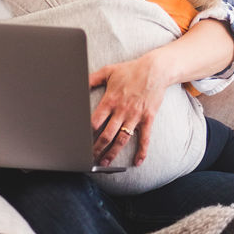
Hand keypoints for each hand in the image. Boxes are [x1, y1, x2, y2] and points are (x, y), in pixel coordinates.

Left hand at [89, 49, 170, 167]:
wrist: (155, 69)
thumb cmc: (131, 70)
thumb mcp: (108, 71)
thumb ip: (92, 79)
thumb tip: (78, 82)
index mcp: (110, 100)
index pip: (95, 121)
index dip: (87, 133)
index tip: (81, 142)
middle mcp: (121, 111)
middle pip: (106, 135)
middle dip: (97, 148)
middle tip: (89, 159)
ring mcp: (135, 116)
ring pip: (122, 139)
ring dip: (113, 153)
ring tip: (105, 163)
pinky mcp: (148, 118)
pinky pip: (144, 138)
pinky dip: (142, 151)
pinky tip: (137, 162)